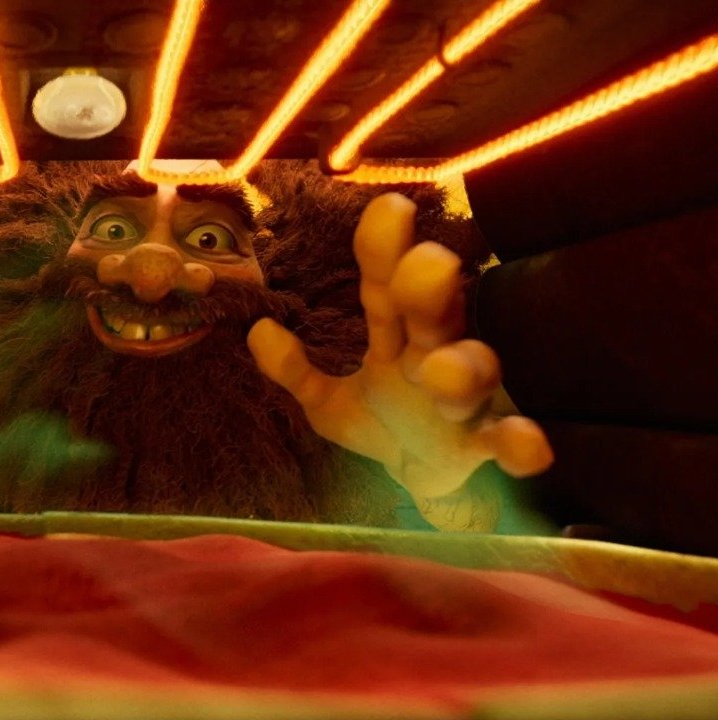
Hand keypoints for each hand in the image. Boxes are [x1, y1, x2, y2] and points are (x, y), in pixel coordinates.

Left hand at [247, 193, 551, 530]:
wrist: (426, 484)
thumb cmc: (383, 425)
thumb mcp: (328, 403)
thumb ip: (294, 370)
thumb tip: (258, 330)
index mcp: (396, 334)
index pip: (386, 284)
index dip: (386, 249)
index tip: (390, 207)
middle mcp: (435, 353)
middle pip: (436, 313)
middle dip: (431, 291)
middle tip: (429, 264)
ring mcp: (464, 398)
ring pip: (472, 371)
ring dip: (463, 368)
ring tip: (442, 369)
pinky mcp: (483, 445)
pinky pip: (505, 441)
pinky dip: (518, 443)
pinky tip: (528, 446)